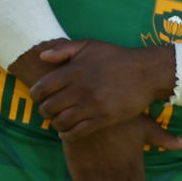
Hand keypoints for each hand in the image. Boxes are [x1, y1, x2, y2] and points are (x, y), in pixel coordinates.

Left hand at [31, 39, 176, 135]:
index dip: (35, 95)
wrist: (145, 73)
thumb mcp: (90, 45)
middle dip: (44, 111)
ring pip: (61, 122)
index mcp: (73, 71)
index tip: (38, 97)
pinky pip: (77, 133)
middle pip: (49, 107)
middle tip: (48, 110)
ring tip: (58, 120)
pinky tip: (67, 132)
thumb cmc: (116, 58)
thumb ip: (64, 49)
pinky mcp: (102, 119)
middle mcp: (80, 90)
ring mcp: (91, 106)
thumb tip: (42, 57)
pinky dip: (68, 135)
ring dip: (55, 124)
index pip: (42, 88)